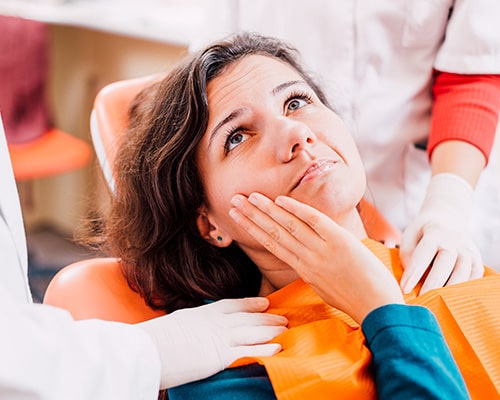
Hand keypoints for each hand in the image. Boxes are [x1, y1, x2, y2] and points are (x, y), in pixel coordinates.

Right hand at [137, 297, 286, 388]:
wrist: (146, 350)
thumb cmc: (155, 339)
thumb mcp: (177, 323)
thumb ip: (191, 324)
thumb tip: (195, 329)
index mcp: (204, 313)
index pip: (233, 305)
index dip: (251, 304)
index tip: (265, 303)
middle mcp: (215, 323)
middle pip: (249, 317)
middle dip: (268, 318)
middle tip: (284, 317)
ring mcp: (219, 338)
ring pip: (253, 332)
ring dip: (272, 330)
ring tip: (287, 330)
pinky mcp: (220, 357)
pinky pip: (248, 351)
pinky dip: (265, 349)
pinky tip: (278, 348)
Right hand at [230, 193, 403, 324]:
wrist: (379, 308)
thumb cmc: (355, 298)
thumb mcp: (325, 286)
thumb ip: (312, 268)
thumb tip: (304, 255)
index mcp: (304, 269)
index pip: (272, 244)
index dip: (253, 229)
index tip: (238, 217)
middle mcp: (307, 259)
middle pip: (273, 233)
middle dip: (251, 216)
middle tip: (234, 201)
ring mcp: (322, 250)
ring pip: (288, 226)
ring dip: (267, 210)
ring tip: (249, 197)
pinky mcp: (340, 242)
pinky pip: (314, 222)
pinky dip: (297, 210)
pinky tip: (280, 200)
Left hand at [400, 173, 483, 293]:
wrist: (448, 218)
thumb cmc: (422, 232)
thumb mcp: (410, 235)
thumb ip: (408, 255)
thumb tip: (412, 277)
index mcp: (435, 233)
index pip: (424, 254)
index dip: (414, 273)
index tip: (404, 288)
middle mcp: (454, 241)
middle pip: (446, 263)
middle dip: (433, 283)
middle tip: (421, 299)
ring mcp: (468, 250)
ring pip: (463, 272)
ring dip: (450, 289)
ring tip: (437, 302)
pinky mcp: (477, 259)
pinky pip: (475, 276)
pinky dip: (466, 288)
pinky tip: (453, 298)